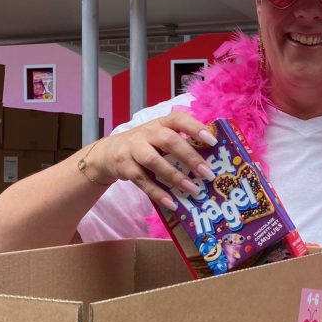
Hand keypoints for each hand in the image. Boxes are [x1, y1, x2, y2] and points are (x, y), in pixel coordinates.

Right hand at [82, 111, 217, 207]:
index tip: (213, 141)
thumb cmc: (145, 146)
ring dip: (175, 176)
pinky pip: (142, 181)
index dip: (195, 128)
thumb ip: (181, 143)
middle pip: (169, 140)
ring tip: (194, 190)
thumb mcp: (160, 138)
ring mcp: (133, 149)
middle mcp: (147, 133)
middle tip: (207, 173)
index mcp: (161, 123)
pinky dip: (158, 193)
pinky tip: (172, 202)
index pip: (179, 119)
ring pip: (154, 161)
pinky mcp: (124, 166)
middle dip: (190, 157)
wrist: (108, 153)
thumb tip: (212, 161)